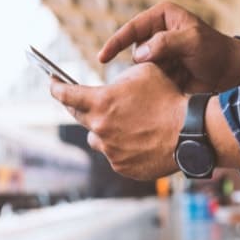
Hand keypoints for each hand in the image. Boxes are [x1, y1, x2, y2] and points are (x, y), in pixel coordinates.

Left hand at [49, 64, 185, 180]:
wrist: (188, 133)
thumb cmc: (168, 98)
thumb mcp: (144, 73)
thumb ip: (121, 78)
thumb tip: (114, 86)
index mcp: (101, 102)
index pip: (65, 95)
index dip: (55, 87)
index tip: (51, 83)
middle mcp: (99, 128)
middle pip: (77, 117)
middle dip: (78, 107)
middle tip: (82, 102)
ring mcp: (109, 150)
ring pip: (97, 139)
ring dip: (103, 131)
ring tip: (123, 125)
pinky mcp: (121, 166)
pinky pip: (115, 155)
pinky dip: (122, 148)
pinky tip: (139, 141)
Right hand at [98, 1, 239, 93]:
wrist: (232, 74)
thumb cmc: (216, 52)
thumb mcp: (193, 41)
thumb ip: (166, 43)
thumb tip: (139, 53)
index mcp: (162, 17)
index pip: (132, 28)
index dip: (116, 43)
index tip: (102, 58)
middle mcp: (157, 33)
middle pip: (134, 50)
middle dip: (141, 64)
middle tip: (158, 72)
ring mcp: (159, 54)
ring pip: (140, 67)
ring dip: (149, 76)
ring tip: (172, 78)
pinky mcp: (163, 71)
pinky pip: (149, 79)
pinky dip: (153, 85)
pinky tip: (167, 87)